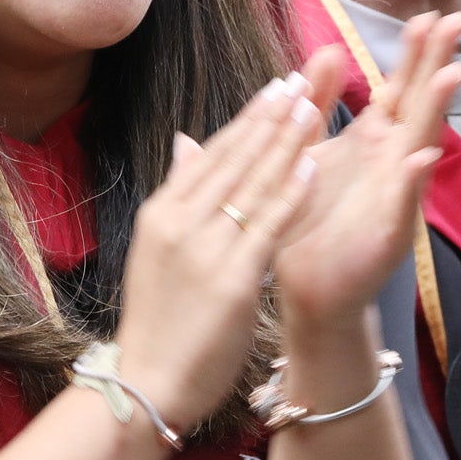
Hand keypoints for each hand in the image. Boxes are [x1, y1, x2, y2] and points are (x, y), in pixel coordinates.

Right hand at [114, 72, 324, 433]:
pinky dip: (289, 194)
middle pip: (233, 158)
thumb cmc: (157, 322)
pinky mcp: (231, 280)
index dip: (247, 118)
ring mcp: (204, 249)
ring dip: (286, 142)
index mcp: (161, 212)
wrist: (147, 382)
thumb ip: (178, 194)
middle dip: (271, 116)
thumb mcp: (156, 249)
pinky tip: (311, 166)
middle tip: (301, 77)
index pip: (210, 153)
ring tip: (313, 105)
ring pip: (253, 184)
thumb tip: (186, 141)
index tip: (275, 87)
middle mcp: (180, 222)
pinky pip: (267, 228)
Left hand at [271, 15, 460, 337]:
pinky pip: (404, 207)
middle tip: (458, 18)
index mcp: (375, 141)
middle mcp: (393, 162)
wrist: (309, 287)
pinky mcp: (387, 235)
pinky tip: (421, 158)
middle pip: (421, 103)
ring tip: (454, 72)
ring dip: (437, 110)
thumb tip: (330, 49)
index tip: (433, 12)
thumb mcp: (311, 148)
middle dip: (438, 62)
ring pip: (422, 146)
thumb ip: (320, 101)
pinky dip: (413, 183)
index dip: (418, 51)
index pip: (402, 86)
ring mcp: (397, 197)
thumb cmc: (312, 219)